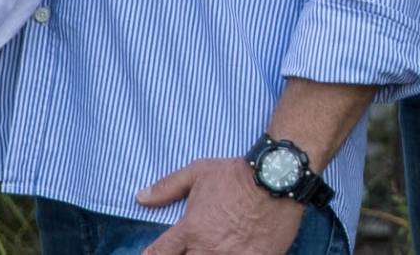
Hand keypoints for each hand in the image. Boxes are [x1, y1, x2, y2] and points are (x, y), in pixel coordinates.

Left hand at [138, 157, 303, 254]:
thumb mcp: (198, 172)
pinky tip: (234, 253)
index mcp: (189, 230)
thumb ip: (167, 187)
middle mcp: (207, 250)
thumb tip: (140, 197)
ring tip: (213, 250)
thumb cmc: (237, 175)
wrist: (278, 179)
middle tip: (191, 248)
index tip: (153, 254)